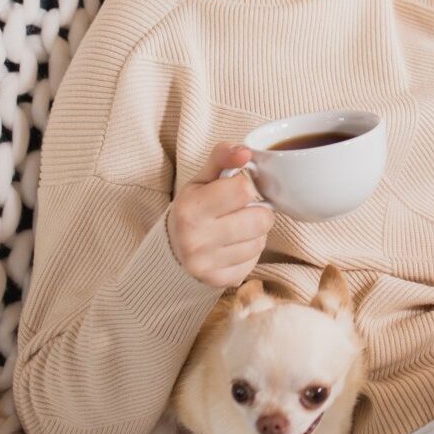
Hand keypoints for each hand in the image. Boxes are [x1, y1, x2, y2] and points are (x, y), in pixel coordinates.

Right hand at [167, 142, 275, 288]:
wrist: (172, 249)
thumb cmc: (193, 208)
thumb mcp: (202, 179)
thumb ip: (222, 157)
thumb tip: (245, 151)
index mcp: (191, 209)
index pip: (244, 190)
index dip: (245, 187)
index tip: (235, 191)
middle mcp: (195, 240)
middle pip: (260, 219)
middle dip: (257, 211)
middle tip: (241, 211)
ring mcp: (207, 265)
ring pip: (261, 242)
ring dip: (255, 233)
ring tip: (236, 229)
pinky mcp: (219, 282)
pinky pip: (254, 263)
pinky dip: (249, 253)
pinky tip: (232, 247)